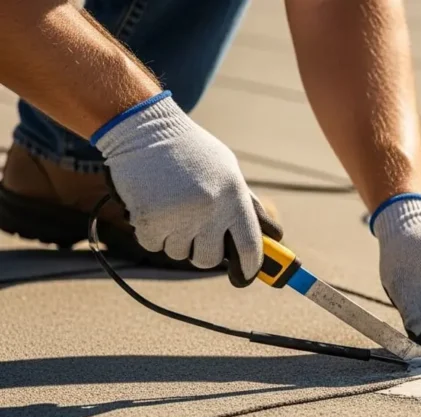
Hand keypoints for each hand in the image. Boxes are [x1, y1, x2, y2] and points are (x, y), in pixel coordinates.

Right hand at [93, 92, 282, 285]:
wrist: (145, 130)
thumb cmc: (191, 151)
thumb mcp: (228, 171)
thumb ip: (245, 204)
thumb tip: (268, 238)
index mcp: (233, 197)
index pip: (249, 247)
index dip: (250, 267)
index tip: (247, 274)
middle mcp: (209, 209)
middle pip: (209, 259)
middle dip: (204, 253)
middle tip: (197, 235)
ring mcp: (178, 216)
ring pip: (179, 254)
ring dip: (176, 240)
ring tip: (173, 210)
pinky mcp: (149, 220)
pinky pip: (154, 246)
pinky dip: (153, 233)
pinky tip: (154, 207)